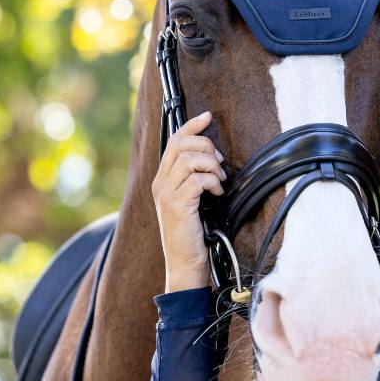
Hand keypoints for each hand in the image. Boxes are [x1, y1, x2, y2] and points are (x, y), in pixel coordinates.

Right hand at [151, 110, 226, 290]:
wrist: (185, 264)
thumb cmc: (193, 235)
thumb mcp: (193, 202)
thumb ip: (195, 179)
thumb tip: (213, 156)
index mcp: (162, 180)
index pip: (173, 141)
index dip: (191, 125)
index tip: (208, 116)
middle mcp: (160, 183)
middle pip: (181, 144)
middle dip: (206, 146)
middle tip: (220, 164)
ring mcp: (166, 193)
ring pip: (189, 158)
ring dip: (211, 165)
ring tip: (219, 181)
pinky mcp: (177, 204)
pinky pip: (197, 179)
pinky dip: (212, 181)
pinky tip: (217, 193)